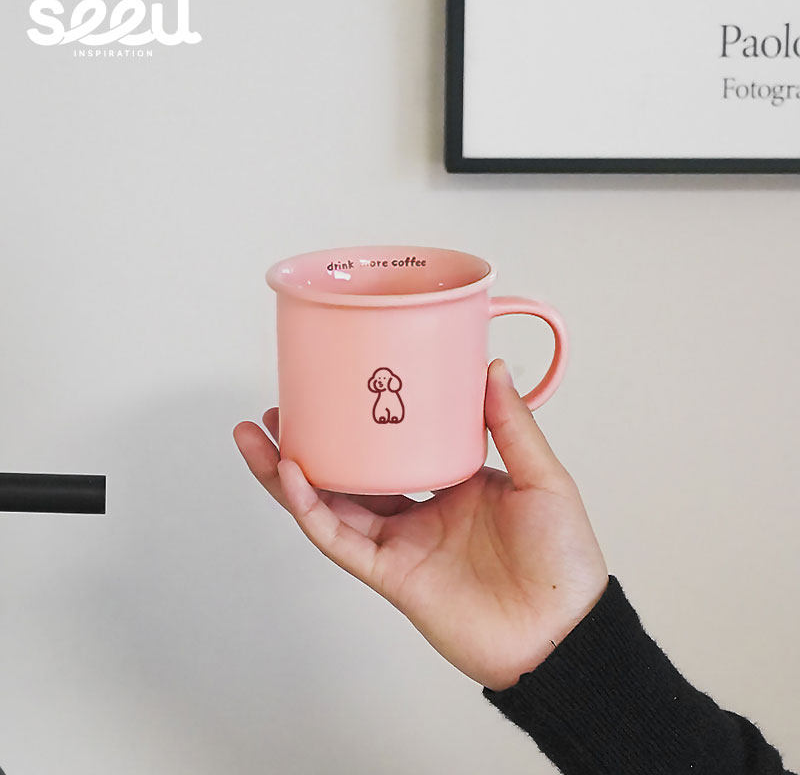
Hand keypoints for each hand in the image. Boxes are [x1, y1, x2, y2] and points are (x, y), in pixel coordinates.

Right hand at [233, 359, 607, 691]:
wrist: (564, 632)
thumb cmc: (563, 559)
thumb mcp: (542, 478)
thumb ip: (512, 425)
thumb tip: (492, 366)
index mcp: (450, 485)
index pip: (394, 447)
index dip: (361, 421)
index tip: (337, 386)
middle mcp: (418, 513)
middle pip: (347, 474)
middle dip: (306, 444)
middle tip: (276, 410)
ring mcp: (400, 545)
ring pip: (330, 505)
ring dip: (289, 474)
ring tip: (256, 437)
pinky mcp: (390, 576)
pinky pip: (342, 540)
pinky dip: (313, 510)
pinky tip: (292, 475)